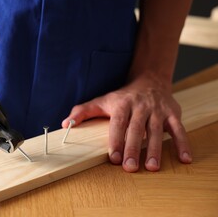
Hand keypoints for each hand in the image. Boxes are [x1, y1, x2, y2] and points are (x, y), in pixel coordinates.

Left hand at [62, 75, 191, 171]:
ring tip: (152, 167)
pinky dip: (182, 143)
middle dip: (133, 148)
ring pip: (156, 130)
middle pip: (136, 129)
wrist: (150, 80)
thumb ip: (83, 111)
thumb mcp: (102, 101)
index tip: (114, 158)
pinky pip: (179, 129)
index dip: (116, 140)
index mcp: (122, 104)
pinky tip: (184, 159)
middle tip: (130, 168)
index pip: (118, 123)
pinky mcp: (173, 113)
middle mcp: (140, 106)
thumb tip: (65, 124)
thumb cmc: (123, 96)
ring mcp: (158, 110)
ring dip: (155, 149)